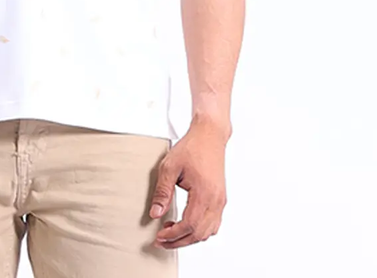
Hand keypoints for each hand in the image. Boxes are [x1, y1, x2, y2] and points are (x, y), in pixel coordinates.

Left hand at [148, 116, 228, 248]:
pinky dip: (199, 230)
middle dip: (179, 241)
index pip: (189, 226)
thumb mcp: (169, 167)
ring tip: (171, 232)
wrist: (209, 136)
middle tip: (162, 241)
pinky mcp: (221, 199)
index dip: (173, 235)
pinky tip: (185, 224)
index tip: (159, 236)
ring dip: (189, 237)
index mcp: (204, 194)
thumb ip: (162, 192)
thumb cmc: (191, 148)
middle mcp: (216, 201)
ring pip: (207, 232)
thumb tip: (155, 214)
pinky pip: (213, 224)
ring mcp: (220, 201)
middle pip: (199, 234)